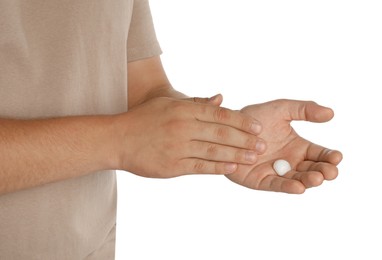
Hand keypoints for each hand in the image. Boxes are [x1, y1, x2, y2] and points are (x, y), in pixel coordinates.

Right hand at [115, 97, 265, 177]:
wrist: (117, 139)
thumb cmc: (144, 119)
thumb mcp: (168, 104)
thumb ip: (196, 103)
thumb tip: (221, 98)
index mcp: (183, 110)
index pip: (218, 114)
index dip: (241, 121)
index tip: (257, 126)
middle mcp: (182, 127)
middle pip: (220, 133)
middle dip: (245, 139)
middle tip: (263, 144)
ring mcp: (177, 148)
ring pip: (214, 151)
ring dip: (237, 154)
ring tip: (254, 156)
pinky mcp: (172, 167)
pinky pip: (200, 167)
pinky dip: (218, 168)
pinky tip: (232, 167)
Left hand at [226, 99, 342, 193]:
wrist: (226, 127)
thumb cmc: (254, 118)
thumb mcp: (281, 109)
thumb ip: (304, 109)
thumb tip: (331, 113)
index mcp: (298, 146)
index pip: (319, 154)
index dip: (330, 156)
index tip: (337, 156)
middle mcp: (290, 161)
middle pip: (312, 169)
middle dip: (323, 171)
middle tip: (331, 171)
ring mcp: (276, 172)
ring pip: (297, 179)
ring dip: (309, 180)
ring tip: (317, 178)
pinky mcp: (261, 180)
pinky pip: (276, 185)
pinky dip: (287, 187)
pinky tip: (298, 187)